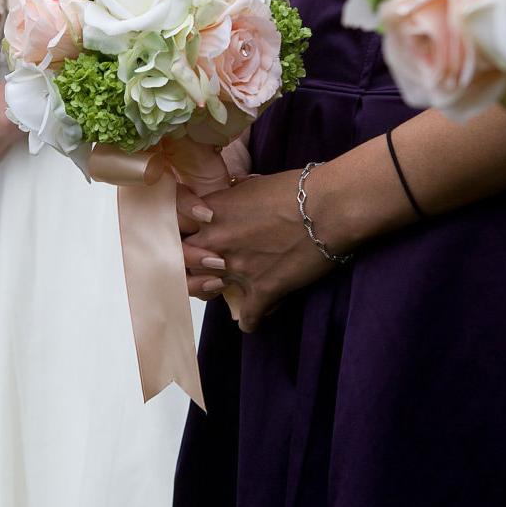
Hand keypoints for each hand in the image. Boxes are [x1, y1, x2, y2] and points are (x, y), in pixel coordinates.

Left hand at [182, 168, 337, 331]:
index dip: (180, 233)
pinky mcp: (262, 292)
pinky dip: (250, 321)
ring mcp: (237, 269)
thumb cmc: (298, 188)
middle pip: (183, 260)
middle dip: (190, 264)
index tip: (188, 236)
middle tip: (203, 264)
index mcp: (213, 211)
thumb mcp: (254, 185)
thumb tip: (236, 191)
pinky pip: (246, 318)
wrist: (330, 207)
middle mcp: (217, 241)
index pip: (176, 226)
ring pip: (205, 291)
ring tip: (223, 290)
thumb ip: (235, 195)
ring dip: (213, 291)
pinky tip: (253, 320)